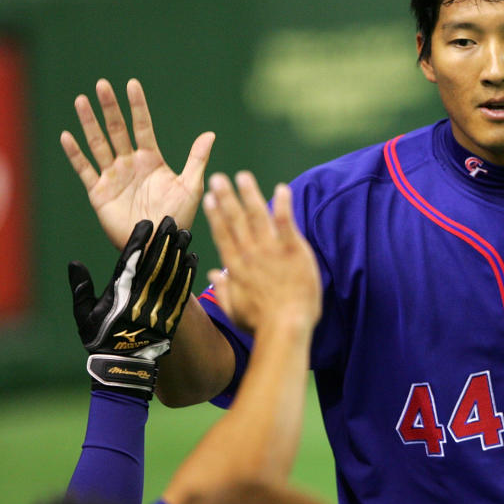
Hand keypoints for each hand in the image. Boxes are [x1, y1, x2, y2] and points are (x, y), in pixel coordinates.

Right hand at [60, 78, 214, 249]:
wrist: (159, 244)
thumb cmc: (177, 217)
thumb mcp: (191, 186)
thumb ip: (197, 159)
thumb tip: (210, 133)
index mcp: (152, 160)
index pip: (143, 126)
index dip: (138, 106)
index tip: (132, 84)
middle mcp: (130, 164)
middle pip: (117, 130)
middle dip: (110, 107)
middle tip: (102, 85)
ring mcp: (113, 176)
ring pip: (99, 143)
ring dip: (90, 123)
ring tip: (82, 100)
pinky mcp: (99, 191)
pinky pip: (85, 169)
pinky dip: (75, 153)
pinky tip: (67, 136)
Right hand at [69, 216, 197, 397]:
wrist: (123, 368)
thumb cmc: (100, 339)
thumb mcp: (84, 316)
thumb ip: (81, 288)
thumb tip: (74, 263)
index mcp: (119, 295)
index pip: (130, 262)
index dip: (140, 241)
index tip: (147, 223)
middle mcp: (141, 297)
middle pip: (156, 263)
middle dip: (164, 240)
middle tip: (172, 220)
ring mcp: (158, 306)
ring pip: (172, 273)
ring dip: (179, 252)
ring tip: (185, 233)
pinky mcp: (172, 316)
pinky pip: (182, 291)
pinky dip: (188, 273)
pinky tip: (193, 258)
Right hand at [202, 171, 321, 333]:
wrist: (286, 327)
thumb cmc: (262, 324)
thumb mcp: (236, 310)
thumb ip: (223, 290)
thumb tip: (215, 275)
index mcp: (237, 267)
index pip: (223, 234)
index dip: (215, 214)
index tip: (209, 198)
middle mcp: (250, 254)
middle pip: (236, 220)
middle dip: (226, 197)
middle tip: (217, 177)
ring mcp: (271, 250)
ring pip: (257, 215)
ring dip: (249, 194)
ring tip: (243, 176)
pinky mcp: (293, 250)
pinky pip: (286, 222)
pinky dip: (283, 204)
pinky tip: (281, 188)